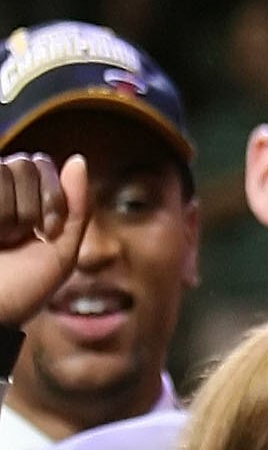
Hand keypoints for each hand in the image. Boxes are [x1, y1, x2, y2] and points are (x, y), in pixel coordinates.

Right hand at [0, 152, 89, 330]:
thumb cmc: (20, 290)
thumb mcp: (60, 252)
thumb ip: (76, 207)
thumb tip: (77, 159)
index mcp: (19, 202)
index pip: (41, 165)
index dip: (52, 196)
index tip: (49, 231)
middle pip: (25, 164)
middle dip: (32, 206)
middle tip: (20, 238)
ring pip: (4, 170)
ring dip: (10, 214)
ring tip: (0, 240)